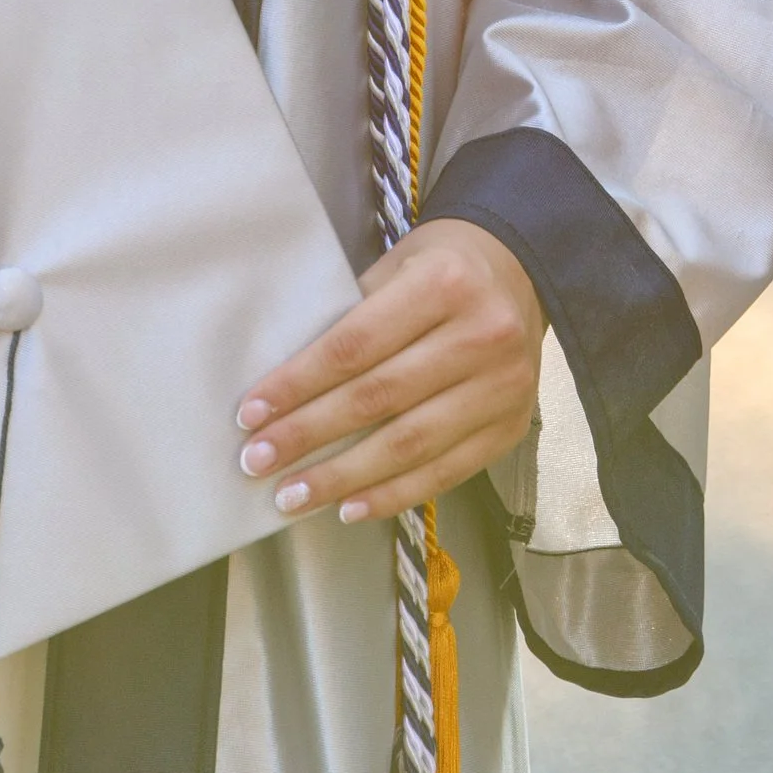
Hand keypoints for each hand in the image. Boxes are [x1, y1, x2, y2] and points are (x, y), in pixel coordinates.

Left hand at [235, 217, 543, 522]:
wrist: (522, 272)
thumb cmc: (440, 268)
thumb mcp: (395, 266)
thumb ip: (351, 317)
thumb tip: (284, 386)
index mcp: (442, 285)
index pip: (354, 346)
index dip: (298, 384)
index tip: (250, 414)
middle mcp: (481, 337)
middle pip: (378, 399)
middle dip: (309, 436)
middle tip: (257, 462)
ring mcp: (502, 388)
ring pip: (410, 445)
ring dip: (343, 477)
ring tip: (292, 495)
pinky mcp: (511, 429)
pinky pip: (446, 472)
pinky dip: (393, 494)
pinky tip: (349, 507)